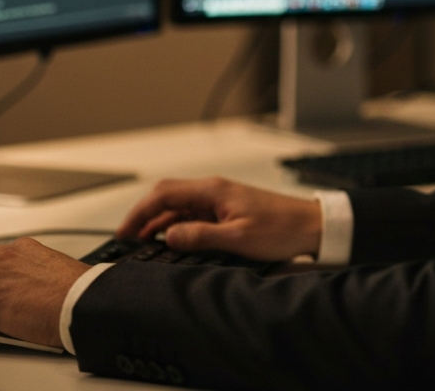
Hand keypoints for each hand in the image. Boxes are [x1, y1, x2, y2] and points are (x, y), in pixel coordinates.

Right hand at [117, 177, 321, 261]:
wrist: (310, 225)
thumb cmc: (280, 229)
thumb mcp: (238, 239)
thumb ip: (200, 236)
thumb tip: (168, 236)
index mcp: (212, 190)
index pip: (164, 194)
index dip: (140, 212)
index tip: (124, 231)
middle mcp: (213, 190)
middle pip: (167, 196)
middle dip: (144, 216)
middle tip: (127, 239)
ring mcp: (218, 199)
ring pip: (178, 206)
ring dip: (158, 223)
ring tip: (142, 245)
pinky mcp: (225, 210)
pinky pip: (192, 214)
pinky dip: (175, 226)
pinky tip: (170, 242)